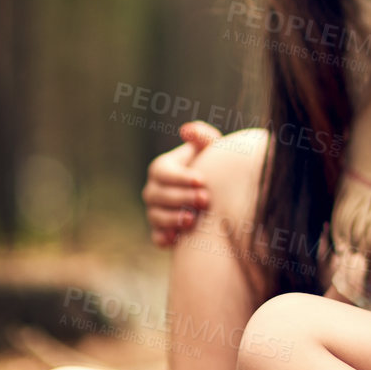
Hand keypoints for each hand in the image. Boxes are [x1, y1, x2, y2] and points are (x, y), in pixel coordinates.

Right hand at [142, 121, 221, 247]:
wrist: (217, 195)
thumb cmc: (212, 166)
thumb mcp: (209, 149)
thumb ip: (202, 136)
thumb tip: (186, 131)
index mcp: (161, 168)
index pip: (162, 172)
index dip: (180, 177)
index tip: (201, 181)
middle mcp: (153, 190)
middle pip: (158, 195)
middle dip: (181, 198)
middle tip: (205, 199)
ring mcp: (155, 211)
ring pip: (155, 216)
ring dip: (173, 219)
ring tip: (194, 220)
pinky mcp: (160, 231)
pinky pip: (156, 237)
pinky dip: (164, 238)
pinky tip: (177, 239)